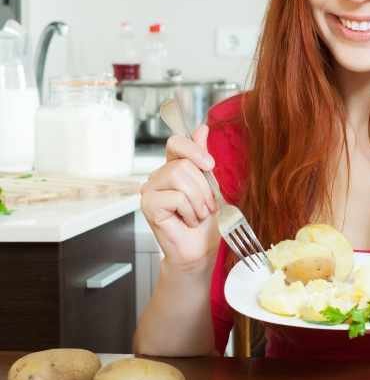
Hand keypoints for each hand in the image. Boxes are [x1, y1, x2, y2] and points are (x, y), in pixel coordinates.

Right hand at [140, 125, 221, 270]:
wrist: (200, 250)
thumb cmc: (206, 222)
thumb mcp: (211, 186)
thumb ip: (203, 160)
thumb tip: (202, 128)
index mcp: (173, 168)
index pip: (176, 143)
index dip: (193, 148)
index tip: (210, 164)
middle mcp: (158, 177)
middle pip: (183, 163)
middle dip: (204, 187)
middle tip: (208, 206)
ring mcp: (150, 190)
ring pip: (178, 176)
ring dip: (198, 199)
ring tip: (199, 214)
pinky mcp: (148, 206)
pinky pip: (175, 196)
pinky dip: (189, 210)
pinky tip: (187, 221)